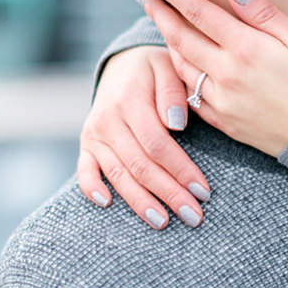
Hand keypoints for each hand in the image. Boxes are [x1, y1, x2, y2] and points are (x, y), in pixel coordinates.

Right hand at [78, 46, 211, 228]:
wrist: (123, 65)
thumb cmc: (156, 71)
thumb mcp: (169, 68)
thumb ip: (174, 93)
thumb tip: (177, 124)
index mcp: (130, 101)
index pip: (157, 145)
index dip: (180, 170)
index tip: (203, 191)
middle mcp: (108, 120)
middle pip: (140, 165)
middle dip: (168, 194)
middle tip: (193, 216)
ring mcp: (94, 135)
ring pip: (118, 174)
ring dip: (140, 202)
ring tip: (163, 222)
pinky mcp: (87, 145)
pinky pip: (84, 170)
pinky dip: (91, 188)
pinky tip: (107, 204)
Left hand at [136, 0, 287, 157]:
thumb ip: (263, 13)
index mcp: (246, 48)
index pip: (198, 12)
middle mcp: (227, 75)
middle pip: (180, 38)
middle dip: (159, 14)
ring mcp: (223, 101)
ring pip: (182, 67)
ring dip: (168, 44)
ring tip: (162, 26)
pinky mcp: (225, 123)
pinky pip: (192, 96)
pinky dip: (182, 77)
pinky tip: (182, 65)